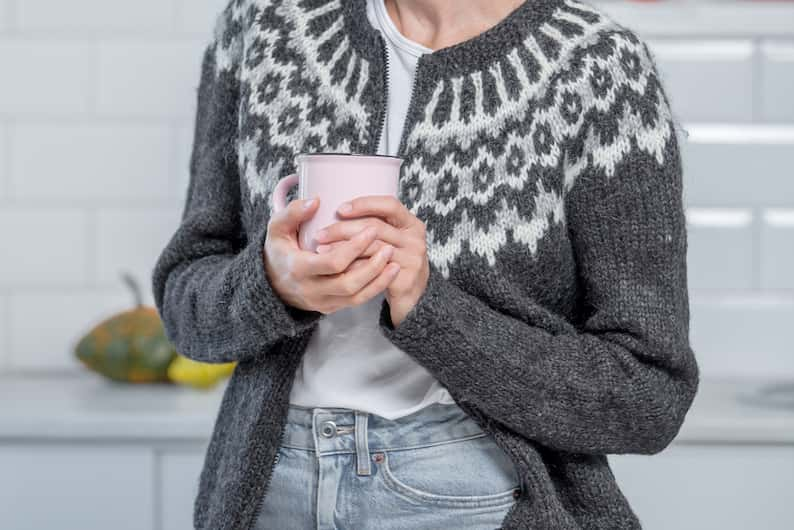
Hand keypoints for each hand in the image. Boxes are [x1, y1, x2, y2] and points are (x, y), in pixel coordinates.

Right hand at [263, 197, 400, 314]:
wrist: (272, 283)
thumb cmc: (279, 250)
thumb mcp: (277, 229)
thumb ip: (293, 212)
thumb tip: (316, 201)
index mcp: (298, 269)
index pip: (332, 262)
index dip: (354, 247)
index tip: (372, 229)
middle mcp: (310, 290)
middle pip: (348, 284)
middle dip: (372, 267)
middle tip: (390, 248)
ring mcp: (321, 302)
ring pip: (355, 297)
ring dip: (378, 281)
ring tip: (395, 263)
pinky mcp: (331, 308)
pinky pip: (355, 302)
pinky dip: (373, 289)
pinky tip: (387, 275)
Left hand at [314, 195, 428, 326]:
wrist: (411, 296)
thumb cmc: (394, 261)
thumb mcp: (392, 237)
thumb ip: (373, 223)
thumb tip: (329, 208)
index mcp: (411, 224)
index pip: (389, 205)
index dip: (364, 204)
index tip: (340, 209)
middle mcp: (415, 240)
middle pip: (375, 228)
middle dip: (344, 229)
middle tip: (320, 234)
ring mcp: (412, 261)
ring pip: (372, 250)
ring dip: (343, 249)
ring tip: (322, 250)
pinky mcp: (405, 281)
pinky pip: (373, 273)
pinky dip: (352, 269)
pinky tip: (334, 269)